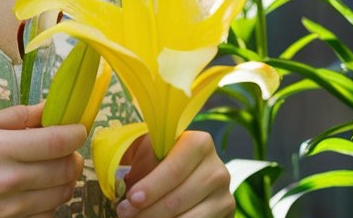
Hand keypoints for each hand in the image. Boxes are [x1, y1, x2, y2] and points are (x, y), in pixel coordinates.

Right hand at [0, 103, 85, 217]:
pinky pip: (49, 215)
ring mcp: (11, 211)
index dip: (74, 132)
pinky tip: (40, 187)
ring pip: (62, 194)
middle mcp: (8, 183)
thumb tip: (49, 107)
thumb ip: (16, 117)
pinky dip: (53, 200)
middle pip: (64, 169)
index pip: (55, 142)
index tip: (78, 125)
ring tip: (54, 164)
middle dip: (73, 153)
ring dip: (66, 177)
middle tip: (65, 144)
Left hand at [115, 130, 234, 217]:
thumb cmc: (164, 158)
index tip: (131, 198)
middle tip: (125, 214)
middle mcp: (218, 168)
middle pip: (179, 197)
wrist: (193, 172)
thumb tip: (127, 179)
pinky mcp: (228, 214)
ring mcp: (225, 195)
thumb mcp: (155, 149)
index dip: (152, 186)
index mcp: (200, 143)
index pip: (174, 168)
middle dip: (149, 210)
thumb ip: (147, 157)